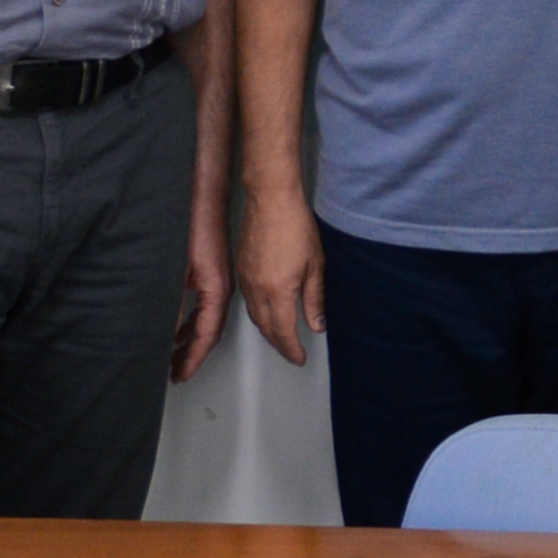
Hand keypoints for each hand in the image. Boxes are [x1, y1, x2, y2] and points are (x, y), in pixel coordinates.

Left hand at [172, 201, 232, 383]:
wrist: (202, 190)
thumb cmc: (191, 222)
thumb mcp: (173, 268)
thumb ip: (168, 303)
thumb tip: (162, 332)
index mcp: (216, 289)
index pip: (206, 335)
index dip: (193, 359)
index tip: (181, 375)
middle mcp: (220, 286)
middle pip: (208, 331)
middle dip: (192, 354)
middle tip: (175, 372)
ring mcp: (216, 277)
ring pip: (206, 318)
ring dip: (190, 338)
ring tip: (173, 354)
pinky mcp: (209, 269)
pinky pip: (203, 304)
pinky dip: (190, 320)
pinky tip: (176, 324)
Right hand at [235, 185, 323, 364]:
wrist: (271, 200)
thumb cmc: (295, 226)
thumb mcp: (315, 265)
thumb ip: (315, 298)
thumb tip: (317, 323)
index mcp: (277, 291)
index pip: (284, 332)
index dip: (292, 349)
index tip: (300, 357)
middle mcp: (257, 290)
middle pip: (266, 328)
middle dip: (279, 344)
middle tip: (292, 352)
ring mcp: (245, 280)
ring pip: (254, 316)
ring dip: (267, 330)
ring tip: (281, 337)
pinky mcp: (240, 269)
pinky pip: (248, 301)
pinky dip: (258, 313)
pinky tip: (267, 311)